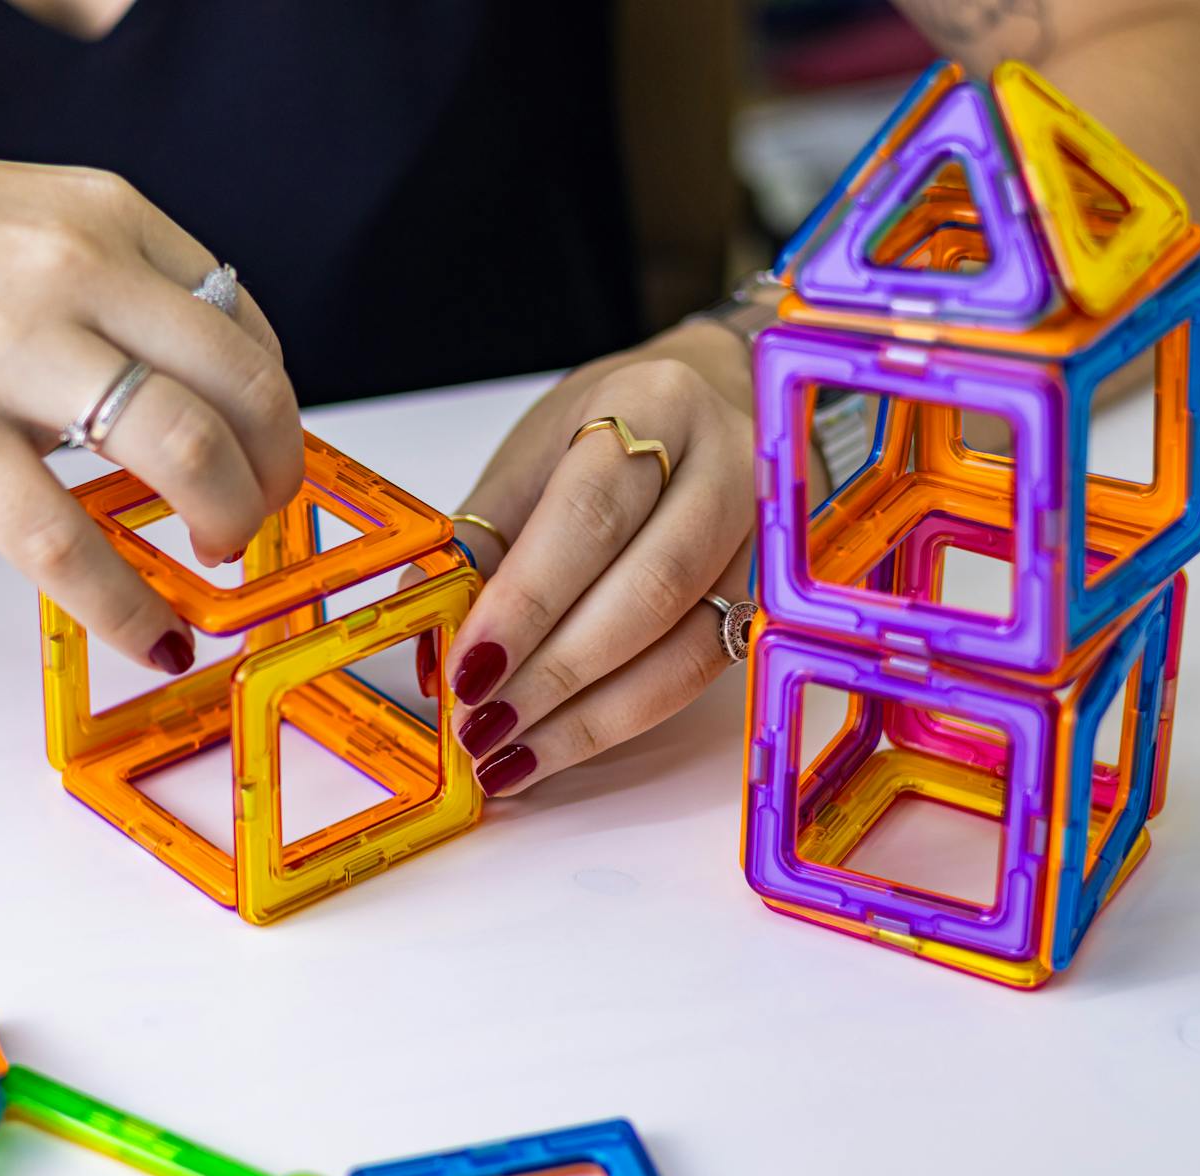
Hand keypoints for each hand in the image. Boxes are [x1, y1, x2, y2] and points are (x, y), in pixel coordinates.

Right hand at [0, 119, 302, 672]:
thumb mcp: (24, 223)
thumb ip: (113, 292)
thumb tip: (194, 399)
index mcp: (105, 215)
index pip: (247, 323)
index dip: (274, 409)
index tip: (266, 454)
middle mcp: (74, 267)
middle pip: (245, 386)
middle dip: (274, 472)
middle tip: (255, 516)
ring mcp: (6, 345)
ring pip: (183, 450)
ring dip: (228, 523)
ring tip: (214, 555)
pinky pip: (61, 539)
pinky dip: (125, 604)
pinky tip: (153, 635)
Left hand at [422, 321, 757, 795]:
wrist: (710, 399)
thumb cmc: (608, 430)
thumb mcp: (529, 462)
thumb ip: (479, 546)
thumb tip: (429, 636)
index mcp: (658, 405)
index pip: (591, 512)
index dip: (528, 601)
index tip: (468, 667)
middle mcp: (730, 466)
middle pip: (650, 587)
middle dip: (556, 672)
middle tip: (480, 725)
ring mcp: (766, 538)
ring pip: (684, 646)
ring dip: (587, 717)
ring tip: (508, 753)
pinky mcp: (770, 600)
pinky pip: (698, 675)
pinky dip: (620, 719)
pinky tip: (557, 745)